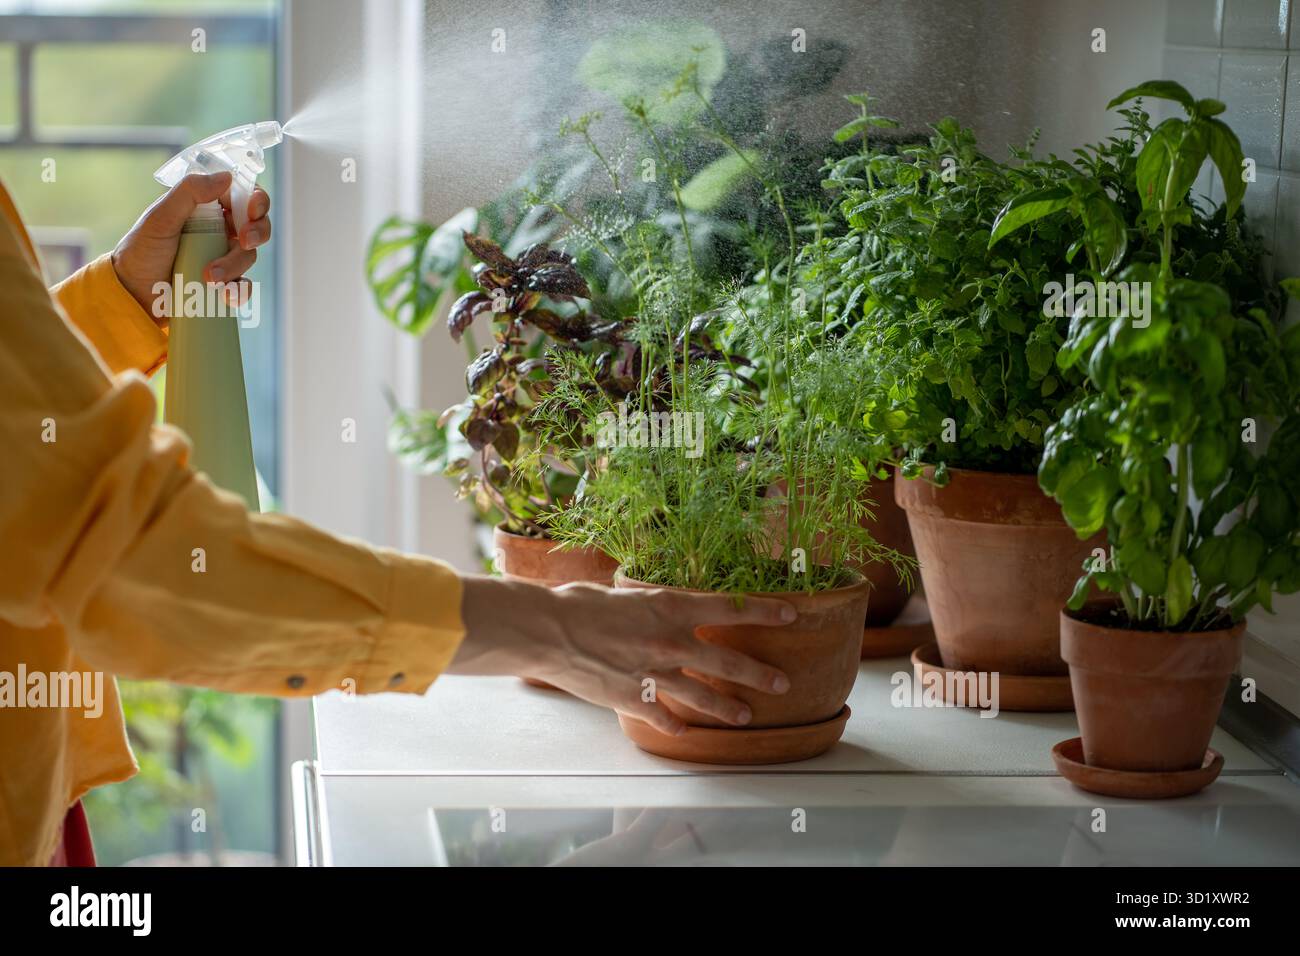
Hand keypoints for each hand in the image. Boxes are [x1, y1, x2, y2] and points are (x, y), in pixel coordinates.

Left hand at [111, 170, 272, 316]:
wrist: (132, 294)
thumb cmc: (141, 252)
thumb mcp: (160, 218)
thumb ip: (189, 193)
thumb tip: (226, 177)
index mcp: (206, 208)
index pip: (243, 196)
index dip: (257, 201)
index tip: (253, 212)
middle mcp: (219, 230)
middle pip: (256, 225)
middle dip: (258, 232)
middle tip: (245, 242)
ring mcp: (224, 257)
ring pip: (249, 257)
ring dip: (233, 267)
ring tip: (209, 278)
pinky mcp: (225, 284)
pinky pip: (244, 286)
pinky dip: (239, 291)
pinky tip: (224, 295)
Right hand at [453, 576, 793, 734]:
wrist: (547, 632)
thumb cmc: (578, 603)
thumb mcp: (624, 593)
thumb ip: (651, 605)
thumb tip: (661, 607)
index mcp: (671, 607)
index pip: (731, 608)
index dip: (765, 611)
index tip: (791, 614)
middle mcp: (672, 642)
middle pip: (729, 662)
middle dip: (760, 674)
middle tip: (782, 683)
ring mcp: (656, 674)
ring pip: (704, 696)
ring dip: (728, 708)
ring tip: (746, 716)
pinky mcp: (634, 700)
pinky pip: (665, 717)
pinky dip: (676, 725)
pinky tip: (686, 732)